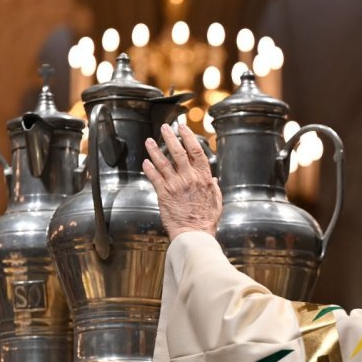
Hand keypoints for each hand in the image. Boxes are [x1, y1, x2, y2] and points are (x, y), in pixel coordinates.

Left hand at [143, 123, 221, 238]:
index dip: (189, 137)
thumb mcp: (216, 201)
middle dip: (171, 137)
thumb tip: (213, 179)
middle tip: (165, 128)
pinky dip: (149, 168)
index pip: (196, 151)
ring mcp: (175, 185)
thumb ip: (213, 188)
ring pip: (163, 162)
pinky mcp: (164, 194)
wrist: (194, 234)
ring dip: (155, 149)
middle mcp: (189, 178)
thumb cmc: (206, 220)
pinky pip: (154, 177)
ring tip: (149, 140)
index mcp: (203, 178)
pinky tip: (145, 161)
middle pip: (178, 152)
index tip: (183, 128)